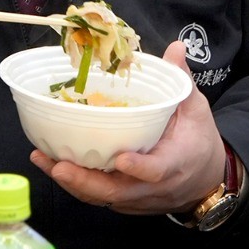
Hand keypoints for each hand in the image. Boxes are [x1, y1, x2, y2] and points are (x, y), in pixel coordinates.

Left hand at [32, 44, 225, 214]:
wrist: (205, 180)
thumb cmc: (198, 140)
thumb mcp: (196, 109)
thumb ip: (182, 81)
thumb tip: (175, 47)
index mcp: (176, 162)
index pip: (157, 170)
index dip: (139, 167)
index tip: (121, 158)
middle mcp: (153, 187)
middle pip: (117, 191)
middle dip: (85, 182)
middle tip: (59, 166)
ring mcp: (137, 197)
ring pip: (101, 196)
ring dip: (72, 182)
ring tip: (44, 161)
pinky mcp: (125, 201)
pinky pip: (97, 196)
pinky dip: (75, 184)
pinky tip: (51, 164)